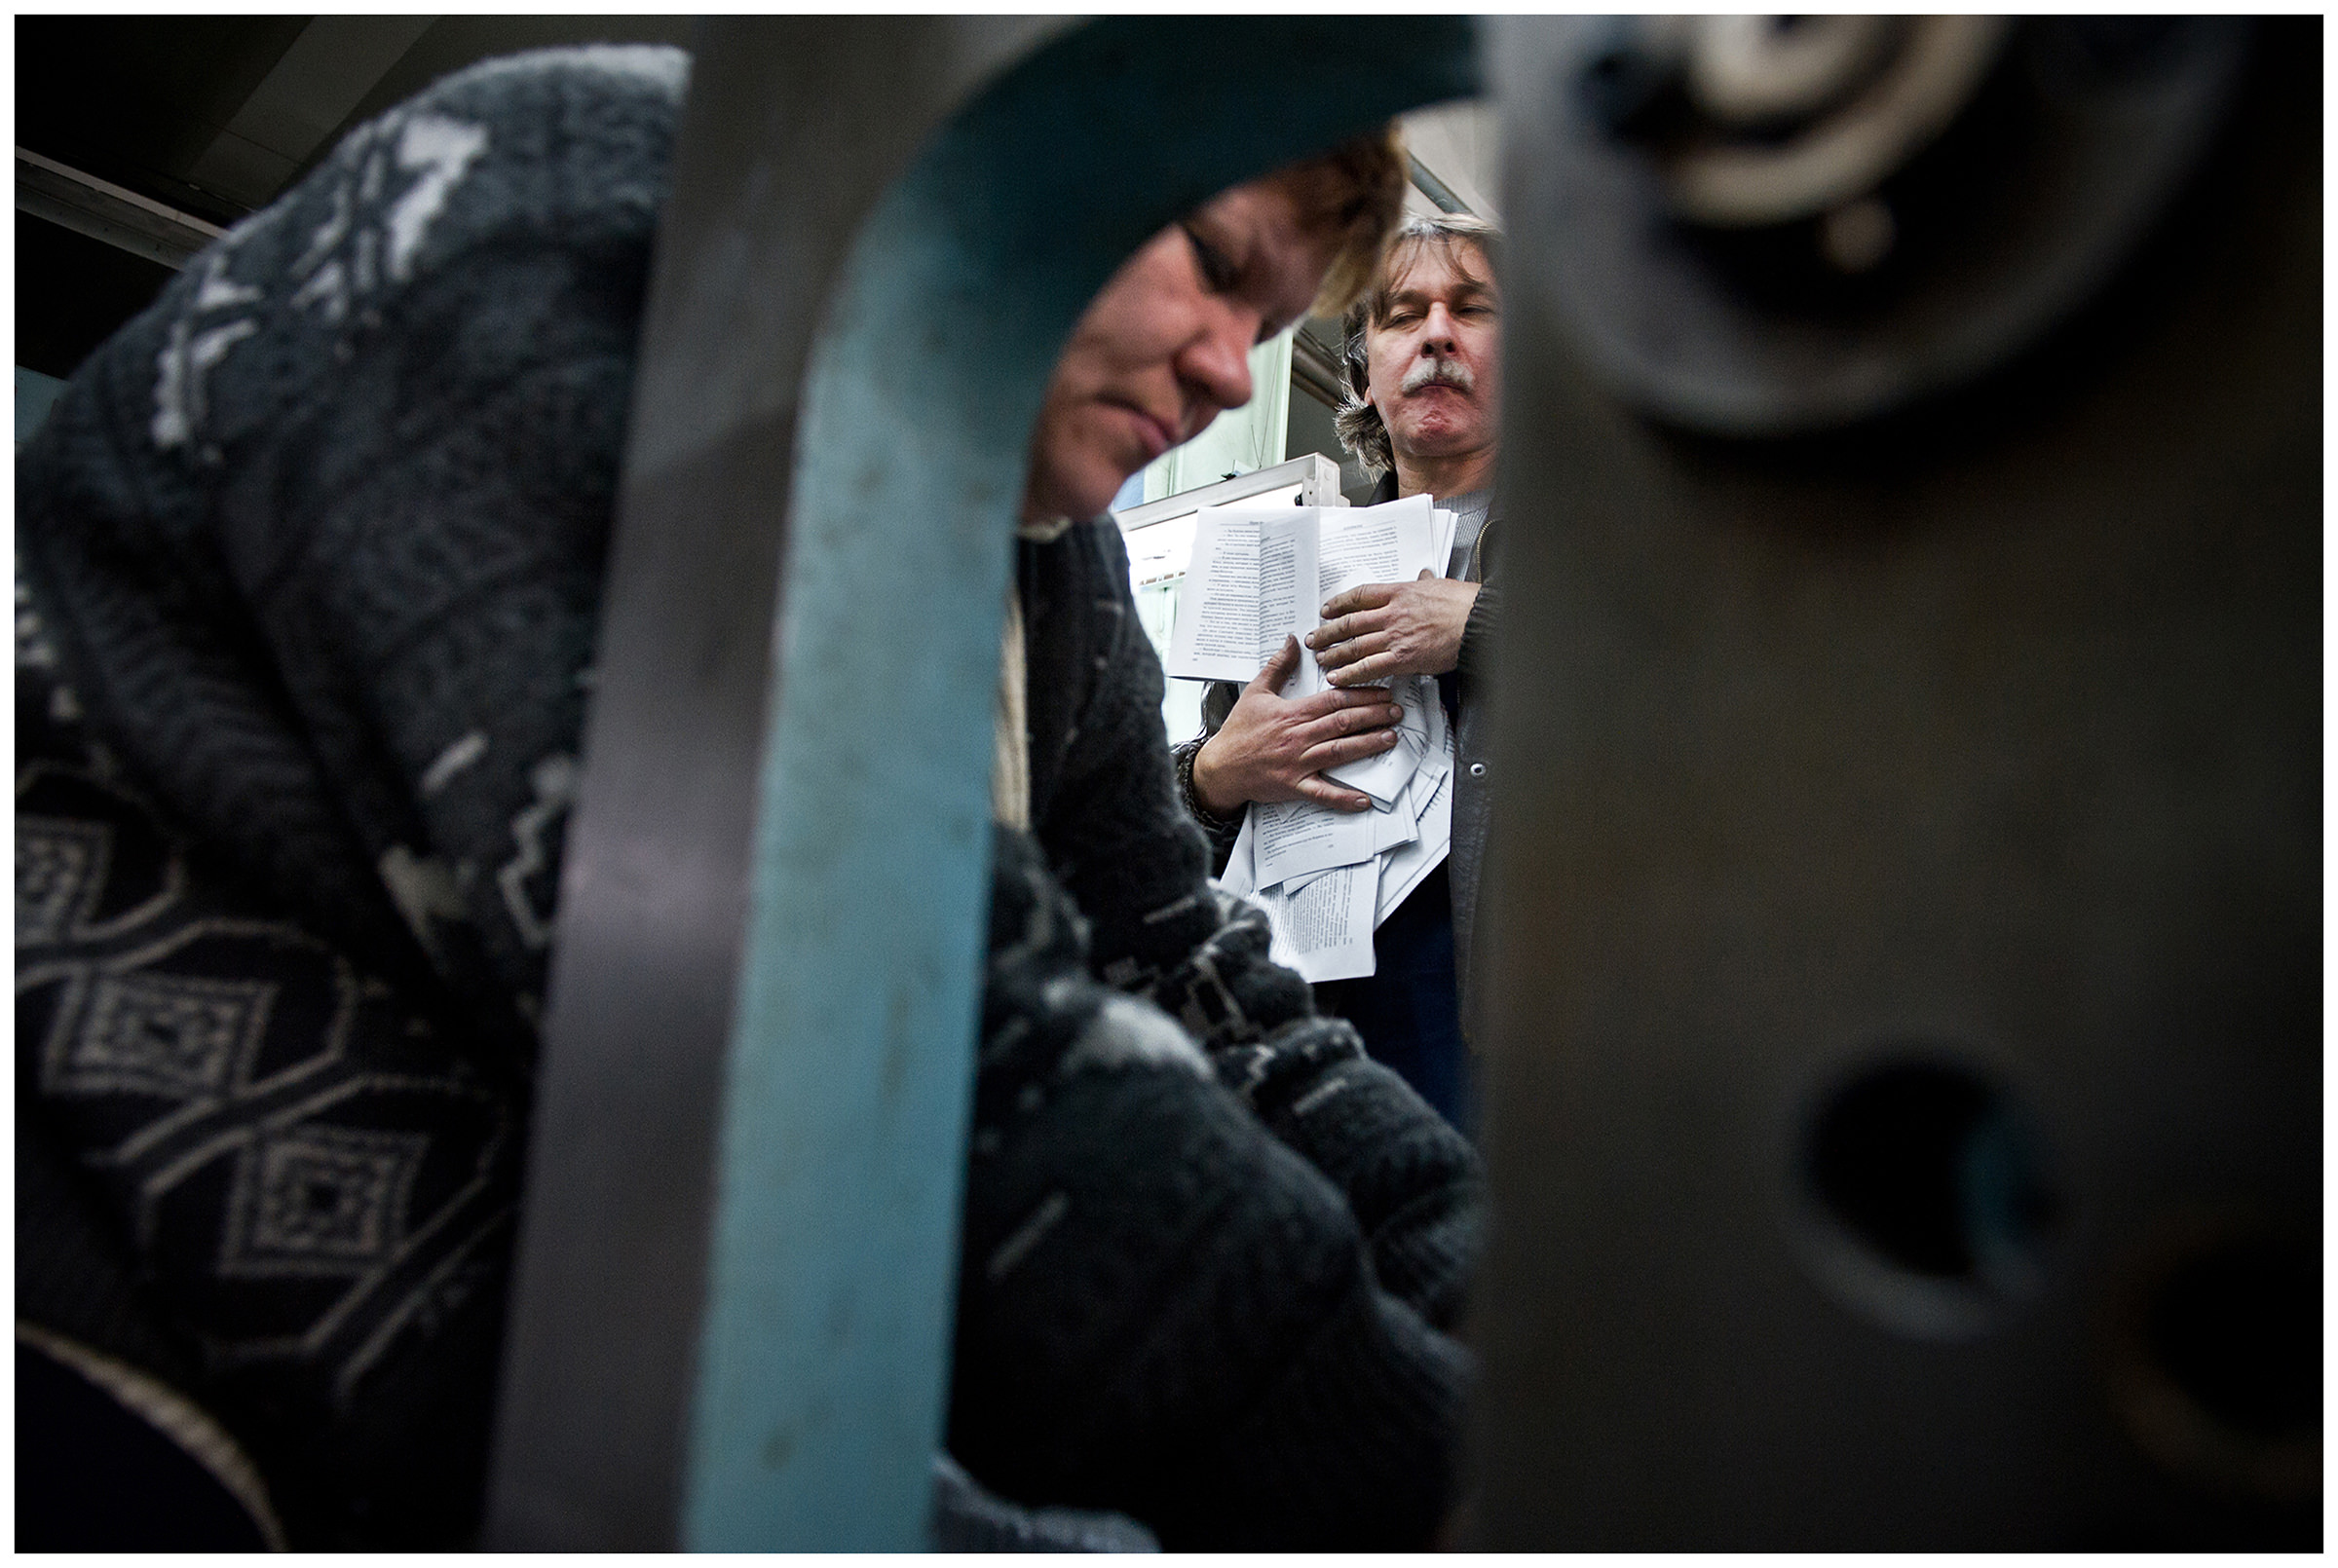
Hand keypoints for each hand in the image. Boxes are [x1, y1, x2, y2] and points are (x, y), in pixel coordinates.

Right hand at [1191, 636, 1402, 813]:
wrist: (1220, 767)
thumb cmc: (1238, 731)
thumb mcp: (1255, 692)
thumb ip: (1277, 666)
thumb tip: (1292, 641)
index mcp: (1292, 713)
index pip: (1333, 700)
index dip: (1361, 694)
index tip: (1382, 691)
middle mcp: (1298, 737)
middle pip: (1342, 723)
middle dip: (1373, 715)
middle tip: (1397, 711)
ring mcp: (1297, 763)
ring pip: (1339, 752)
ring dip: (1367, 745)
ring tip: (1391, 738)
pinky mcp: (1294, 786)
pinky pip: (1322, 793)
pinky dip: (1343, 798)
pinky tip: (1364, 799)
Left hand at [1307, 570, 1479, 685]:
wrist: (1478, 621)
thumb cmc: (1463, 604)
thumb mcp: (1439, 585)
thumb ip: (1425, 582)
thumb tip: (1423, 575)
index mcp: (1399, 592)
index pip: (1359, 596)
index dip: (1339, 603)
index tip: (1327, 610)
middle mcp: (1392, 613)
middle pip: (1350, 622)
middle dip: (1328, 632)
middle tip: (1315, 638)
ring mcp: (1395, 636)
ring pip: (1355, 645)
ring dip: (1333, 653)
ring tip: (1321, 658)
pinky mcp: (1403, 658)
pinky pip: (1369, 667)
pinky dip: (1350, 673)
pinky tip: (1337, 677)